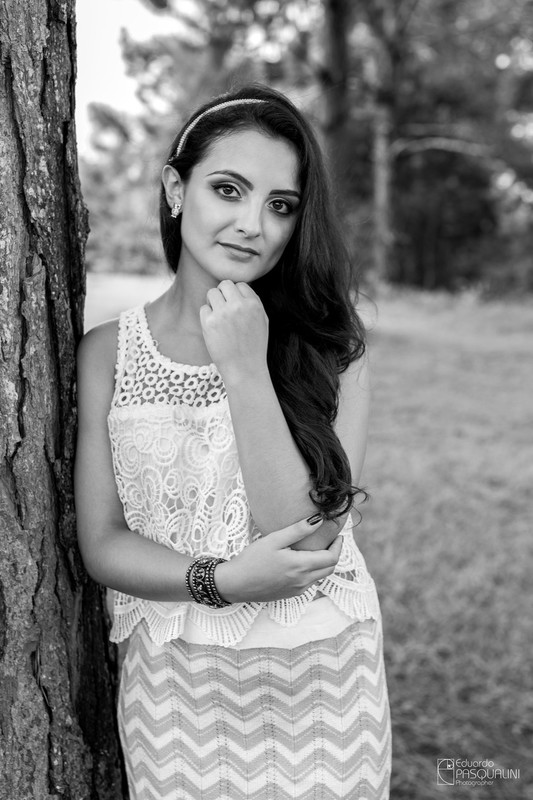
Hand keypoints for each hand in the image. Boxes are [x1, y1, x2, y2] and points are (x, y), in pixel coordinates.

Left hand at [199, 280, 268, 382]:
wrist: (245, 370)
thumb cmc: (254, 347)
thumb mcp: (262, 321)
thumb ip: (253, 302)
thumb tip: (239, 287)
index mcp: (254, 304)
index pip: (241, 285)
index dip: (237, 295)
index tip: (236, 308)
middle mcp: (239, 305)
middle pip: (224, 284)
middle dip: (223, 294)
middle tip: (224, 309)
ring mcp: (223, 313)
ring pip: (212, 292)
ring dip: (213, 302)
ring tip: (219, 318)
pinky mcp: (209, 323)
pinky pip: (204, 308)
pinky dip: (207, 317)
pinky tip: (214, 329)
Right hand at [214, 517, 342, 602]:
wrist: (235, 584)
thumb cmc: (252, 560)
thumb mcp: (274, 540)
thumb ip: (298, 530)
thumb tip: (319, 520)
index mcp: (301, 566)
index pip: (331, 558)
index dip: (338, 546)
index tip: (338, 535)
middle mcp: (303, 581)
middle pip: (330, 568)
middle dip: (335, 553)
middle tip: (331, 540)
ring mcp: (297, 590)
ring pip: (321, 576)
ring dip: (325, 563)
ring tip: (319, 548)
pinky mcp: (290, 594)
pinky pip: (310, 582)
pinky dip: (314, 571)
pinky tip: (303, 561)